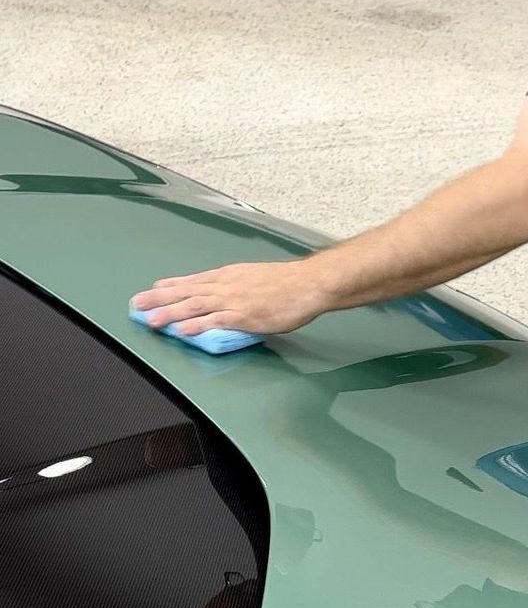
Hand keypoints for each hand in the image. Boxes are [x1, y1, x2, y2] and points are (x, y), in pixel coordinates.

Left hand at [131, 260, 328, 334]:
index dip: (169, 286)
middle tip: (138, 305)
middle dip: (159, 299)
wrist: (309, 284)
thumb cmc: (288, 283)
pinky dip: (197, 326)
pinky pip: (216, 321)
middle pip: (186, 292)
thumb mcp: (255, 278)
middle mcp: (226, 285)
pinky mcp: (245, 315)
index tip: (151, 289)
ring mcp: (234, 300)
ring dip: (170, 313)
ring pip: (195, 306)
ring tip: (151, 320)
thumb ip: (236, 286)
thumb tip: (222, 293)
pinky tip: (181, 331)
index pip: (192, 281)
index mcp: (229, 276)